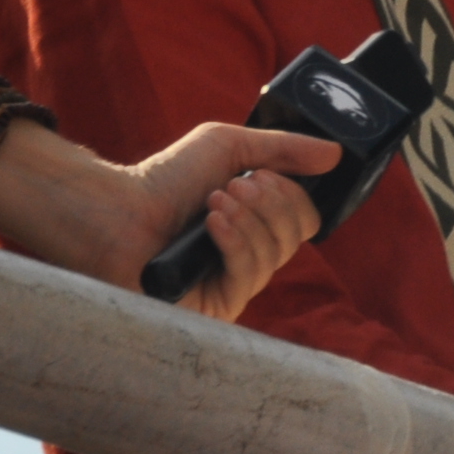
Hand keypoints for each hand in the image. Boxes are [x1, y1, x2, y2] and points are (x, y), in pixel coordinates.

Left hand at [173, 163, 326, 324]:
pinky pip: (250, 275)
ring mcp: (234, 285)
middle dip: (271, 206)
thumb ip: (282, 149)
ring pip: (274, 256)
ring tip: (214, 201)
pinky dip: (236, 243)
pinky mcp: (220, 307)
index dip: (293, 197)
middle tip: (234, 186)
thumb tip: (336, 154)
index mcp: (254, 222)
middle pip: (295, 239)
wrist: (117, 211)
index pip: (304, 221)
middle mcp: (248, 255)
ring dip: (248, 221)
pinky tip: (213, 224)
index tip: (260, 175)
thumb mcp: (227, 147)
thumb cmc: (166, 179)